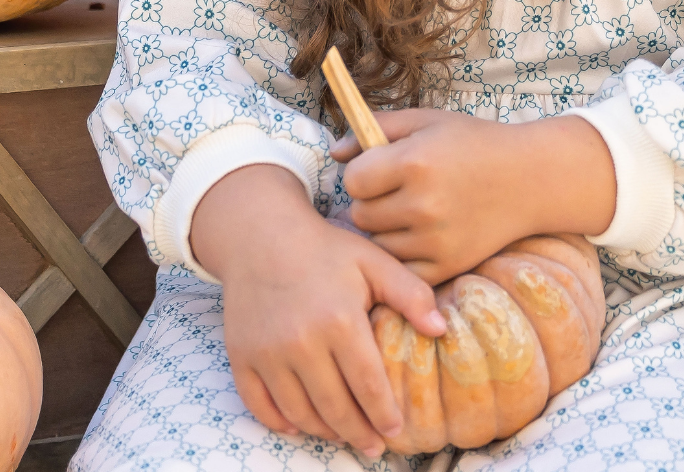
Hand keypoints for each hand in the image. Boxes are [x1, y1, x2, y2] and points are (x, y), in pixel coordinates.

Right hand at [191, 163, 445, 457]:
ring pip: (299, 413)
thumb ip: (411, 294)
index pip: (368, 383)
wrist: (263, 237)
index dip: (384, 412)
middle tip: (375, 447)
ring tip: (345, 437)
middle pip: (334, 406)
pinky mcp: (242, 358)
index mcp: (340, 320)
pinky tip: (301, 426)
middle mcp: (301, 343)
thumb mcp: (374, 261)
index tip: (397, 430)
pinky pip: (260, 406)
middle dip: (358, 433)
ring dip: (324, 431)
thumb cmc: (327, 250)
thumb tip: (441, 330)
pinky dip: (280, 423)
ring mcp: (268, 354)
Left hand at [333, 109, 616, 284]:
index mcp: (415, 161)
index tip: (382, 168)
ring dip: (386, 230)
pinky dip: (404, 256)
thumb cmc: (476, 143)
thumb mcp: (429, 121)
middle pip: (360, 214)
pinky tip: (420, 235)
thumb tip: (334, 152)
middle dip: (373, 202)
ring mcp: (434, 240)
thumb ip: (377, 128)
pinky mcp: (446, 267)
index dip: (364, 173)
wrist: (531, 179)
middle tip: (399, 191)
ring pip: (377, 244)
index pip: (353, 179)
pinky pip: (399, 269)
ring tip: (413, 211)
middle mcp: (423, 203)